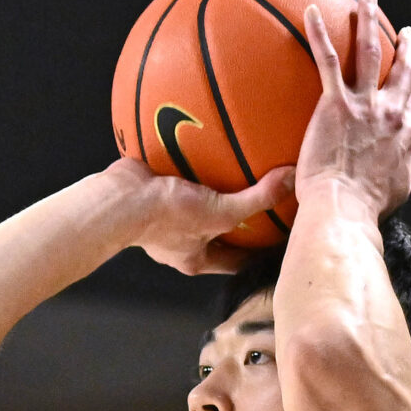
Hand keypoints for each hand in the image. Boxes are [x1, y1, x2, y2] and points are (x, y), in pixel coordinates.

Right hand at [98, 156, 293, 274]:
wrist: (118, 200)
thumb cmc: (164, 219)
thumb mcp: (220, 212)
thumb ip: (257, 198)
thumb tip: (291, 179)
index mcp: (197, 259)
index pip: (238, 261)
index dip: (260, 252)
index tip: (280, 237)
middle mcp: (182, 242)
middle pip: (219, 234)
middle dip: (239, 221)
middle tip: (267, 202)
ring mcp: (166, 219)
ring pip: (200, 207)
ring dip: (216, 192)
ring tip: (240, 171)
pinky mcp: (156, 193)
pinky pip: (181, 181)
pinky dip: (194, 168)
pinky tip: (208, 148)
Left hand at [296, 0, 410, 221]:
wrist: (344, 208)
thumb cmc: (366, 207)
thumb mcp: (399, 190)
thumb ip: (407, 168)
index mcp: (407, 133)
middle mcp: (391, 113)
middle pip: (404, 70)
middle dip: (407, 46)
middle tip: (404, 31)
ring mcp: (365, 105)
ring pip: (371, 51)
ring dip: (369, 20)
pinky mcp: (336, 103)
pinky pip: (328, 60)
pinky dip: (318, 33)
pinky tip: (310, 12)